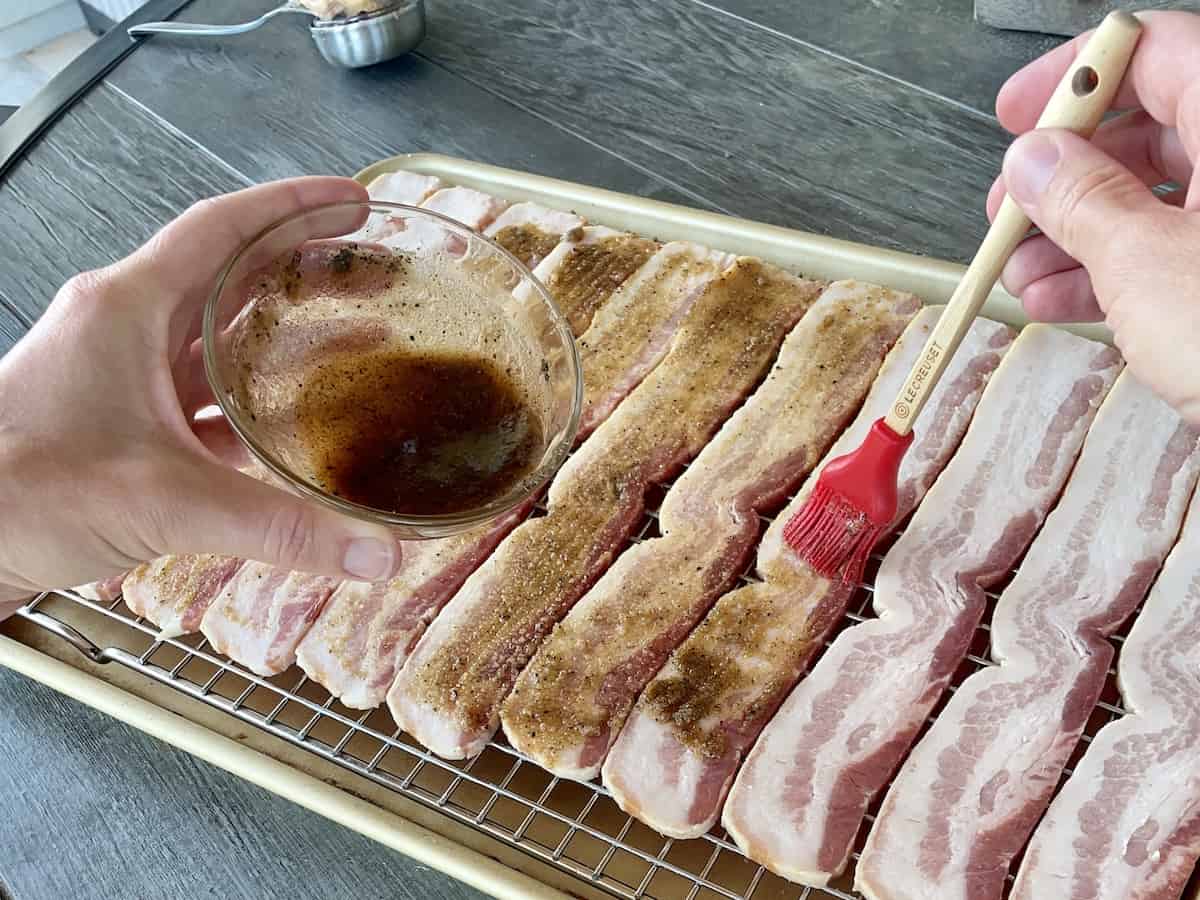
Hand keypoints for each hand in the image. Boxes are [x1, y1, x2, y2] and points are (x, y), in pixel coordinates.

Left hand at [0, 178, 404, 608]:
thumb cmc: (20, 493)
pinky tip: (288, 422)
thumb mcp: (168, 500)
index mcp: (127, 309)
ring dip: (279, 332)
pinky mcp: (119, 423)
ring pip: (215, 335)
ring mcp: (118, 376)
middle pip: (228, 276)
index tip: (349, 200)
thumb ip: (282, 527)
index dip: (292, 207)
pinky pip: (199, 394)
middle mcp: (123, 329)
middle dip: (301, 265)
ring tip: (346, 335)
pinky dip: (249, 398)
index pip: (222, 229)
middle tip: (362, 265)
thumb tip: (376, 553)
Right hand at [986, 10, 1199, 423]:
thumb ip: (1081, 201)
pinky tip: (1059, 301)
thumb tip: (1034, 160)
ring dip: (1072, 235)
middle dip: (1062, 175)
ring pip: (1153, 196)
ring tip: (1020, 272)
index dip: (1075, 76)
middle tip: (1010, 207)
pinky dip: (1110, 270)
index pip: (1153, 53)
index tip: (1018, 113)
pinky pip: (1170, 247)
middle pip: (1147, 129)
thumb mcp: (1148, 264)